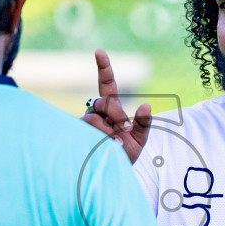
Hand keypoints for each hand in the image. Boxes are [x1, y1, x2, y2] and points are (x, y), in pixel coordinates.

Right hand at [83, 48, 151, 163]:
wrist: (112, 174)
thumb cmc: (126, 154)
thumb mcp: (140, 139)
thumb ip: (144, 123)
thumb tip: (146, 105)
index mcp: (112, 108)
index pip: (107, 84)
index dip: (104, 68)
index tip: (99, 51)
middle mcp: (96, 112)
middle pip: (103, 101)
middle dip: (116, 114)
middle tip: (125, 130)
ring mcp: (85, 123)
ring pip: (94, 118)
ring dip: (109, 131)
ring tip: (117, 144)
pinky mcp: (77, 135)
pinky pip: (88, 131)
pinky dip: (103, 140)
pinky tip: (110, 148)